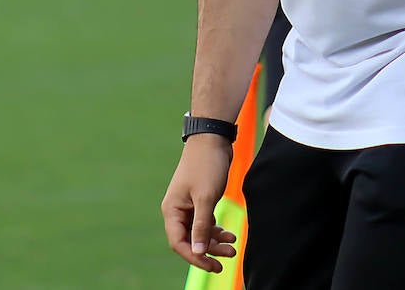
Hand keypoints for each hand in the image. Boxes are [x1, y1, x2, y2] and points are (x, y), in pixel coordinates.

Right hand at [161, 135, 237, 273]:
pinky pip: (206, 223)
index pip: (178, 243)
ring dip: (215, 242)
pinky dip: (217, 231)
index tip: (212, 265)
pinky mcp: (200, 201)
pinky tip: (230, 235)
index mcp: (172, 210)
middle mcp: (177, 210)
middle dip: (208, 251)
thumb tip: (197, 251)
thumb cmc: (206, 166)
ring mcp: (188, 206)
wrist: (212, 139)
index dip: (194, 257)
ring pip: (199, 233)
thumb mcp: (205, 198)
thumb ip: (201, 226)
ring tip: (233, 247)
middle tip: (228, 258)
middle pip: (190, 240)